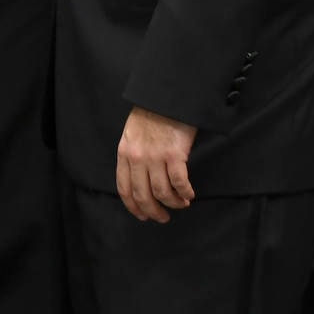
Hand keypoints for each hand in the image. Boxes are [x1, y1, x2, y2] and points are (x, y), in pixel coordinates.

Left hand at [115, 106, 196, 222]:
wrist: (166, 95)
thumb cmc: (152, 113)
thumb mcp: (132, 133)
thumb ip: (133, 154)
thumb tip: (140, 179)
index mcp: (125, 153)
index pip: (124, 188)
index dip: (134, 207)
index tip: (143, 215)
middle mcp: (137, 158)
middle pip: (143, 195)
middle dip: (153, 211)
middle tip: (163, 217)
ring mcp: (155, 156)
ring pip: (162, 192)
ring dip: (173, 203)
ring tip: (181, 204)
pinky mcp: (174, 154)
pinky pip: (179, 182)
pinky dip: (184, 192)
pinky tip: (189, 194)